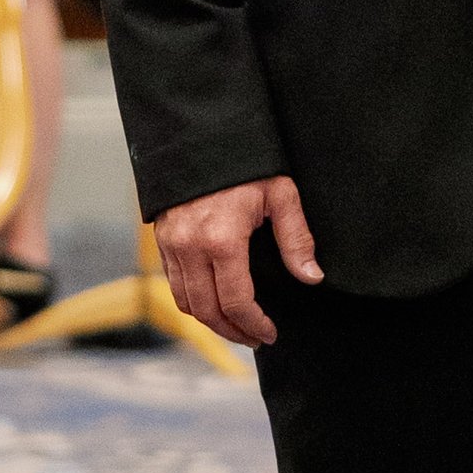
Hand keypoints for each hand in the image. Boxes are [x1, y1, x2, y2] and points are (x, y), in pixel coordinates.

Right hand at [153, 173, 321, 346]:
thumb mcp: (280, 194)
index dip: (254, 325)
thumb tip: (311, 277)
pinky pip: (173, 284)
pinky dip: (192, 301)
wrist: (199, 134)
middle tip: (254, 339)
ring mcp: (171, 244)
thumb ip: (296, 238)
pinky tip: (213, 302)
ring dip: (210, 322)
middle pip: (207, 311)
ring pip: (185, 302)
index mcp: (221, 240)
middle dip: (232, 332)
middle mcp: (190, 247)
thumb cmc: (244, 162)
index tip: (270, 334)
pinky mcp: (160, 239)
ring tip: (236, 327)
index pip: (235, 302)